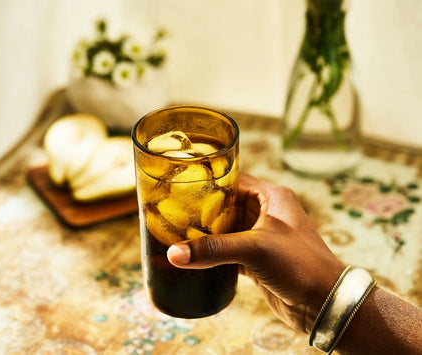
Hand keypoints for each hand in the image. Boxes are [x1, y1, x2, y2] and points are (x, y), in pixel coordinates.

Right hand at [167, 173, 344, 332]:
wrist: (326, 304)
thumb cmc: (301, 265)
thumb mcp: (256, 249)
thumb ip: (214, 249)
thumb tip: (174, 254)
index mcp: (271, 196)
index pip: (232, 179)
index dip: (207, 182)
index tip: (179, 186)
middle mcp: (266, 212)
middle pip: (224, 204)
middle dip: (200, 210)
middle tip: (170, 211)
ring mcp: (261, 236)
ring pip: (224, 228)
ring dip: (204, 233)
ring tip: (175, 232)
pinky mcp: (256, 259)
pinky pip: (227, 250)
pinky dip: (211, 252)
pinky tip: (192, 255)